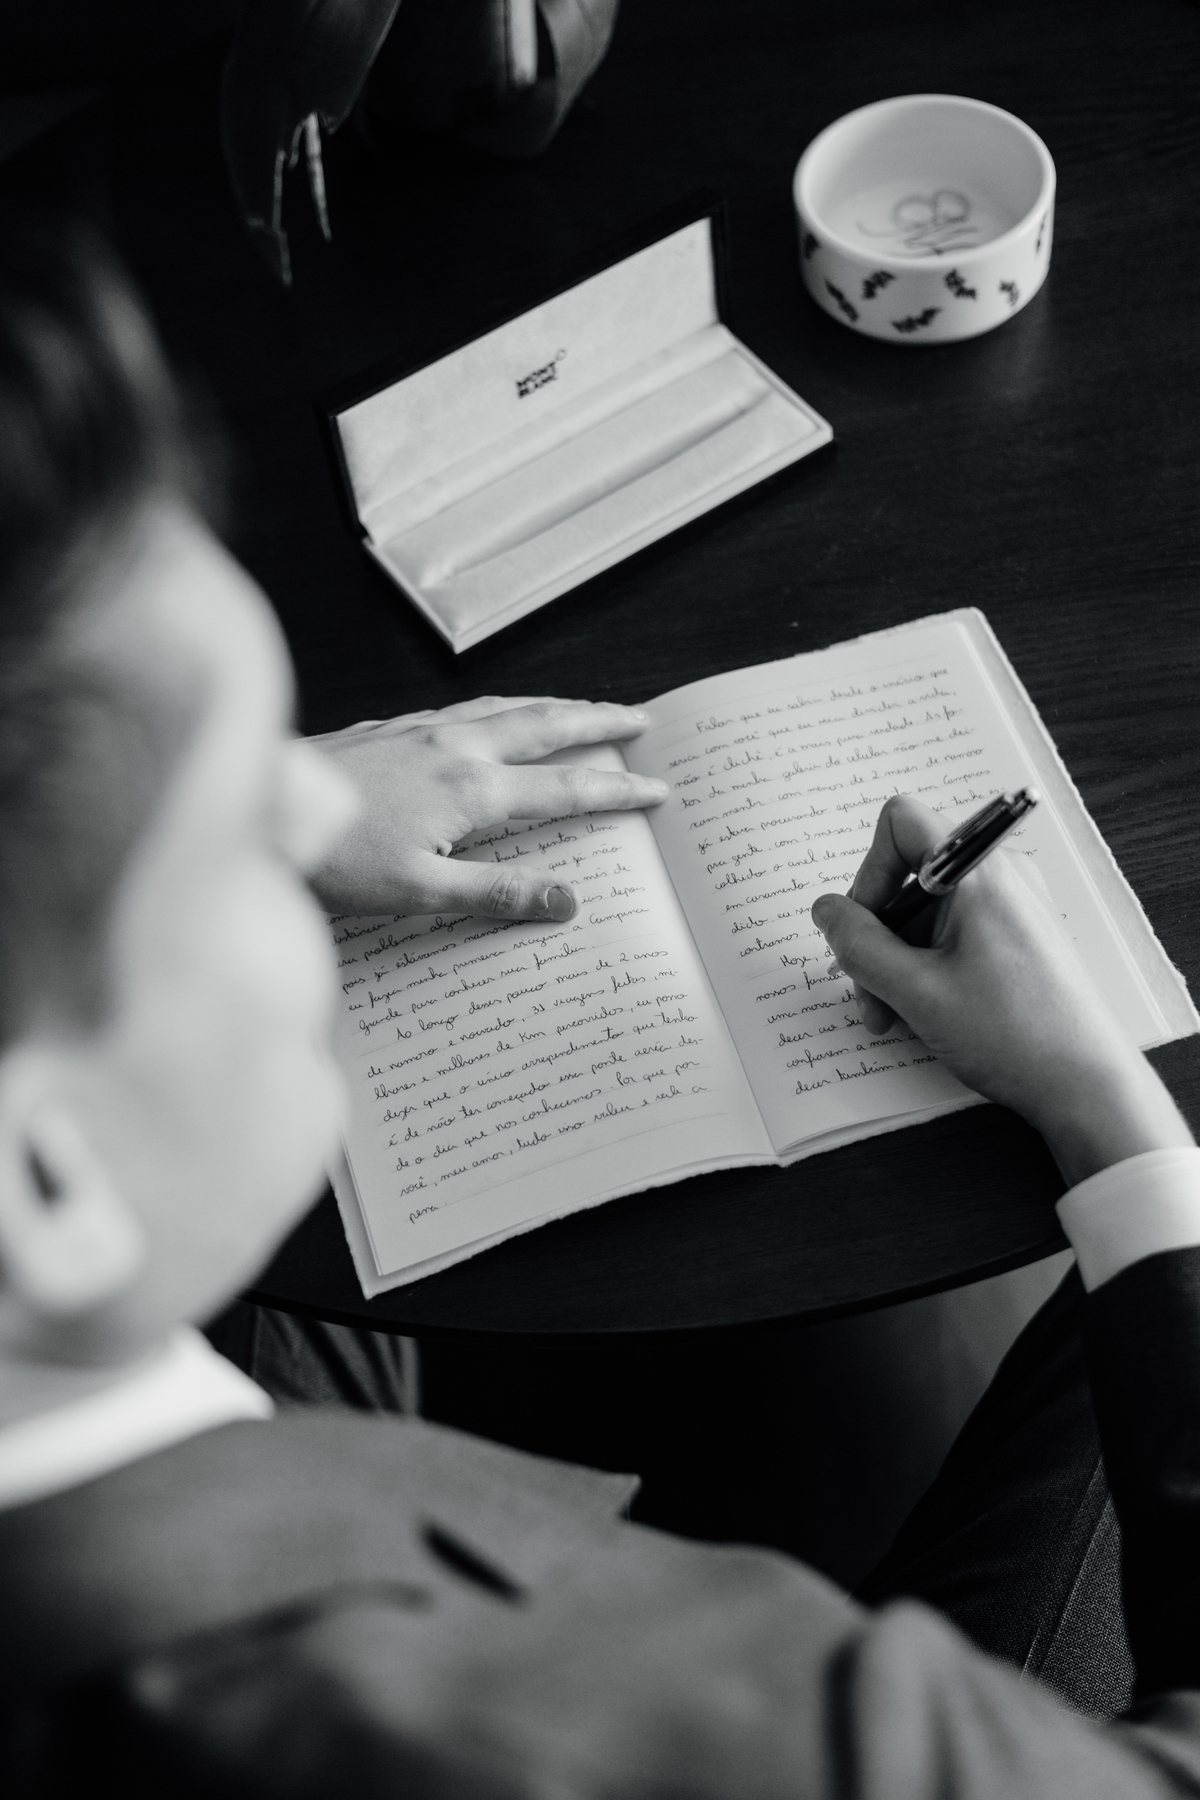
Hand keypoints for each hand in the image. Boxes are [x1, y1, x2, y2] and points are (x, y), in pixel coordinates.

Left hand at [305, 696, 666, 922]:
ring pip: (507, 708)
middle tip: (642, 719)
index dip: (616, 789)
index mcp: (471, 788)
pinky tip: (497, 714)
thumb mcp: (419, 891)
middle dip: (599, 720)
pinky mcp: (392, 728)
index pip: (565, 786)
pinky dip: (505, 706)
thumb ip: (497, 894)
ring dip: (555, 706)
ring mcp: (421, 731)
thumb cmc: (333, 856)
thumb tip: (567, 900)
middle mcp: (454, 747)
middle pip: (546, 725)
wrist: (260, 808)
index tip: (657, 789)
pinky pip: (469, 708)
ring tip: (586, 708)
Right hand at [811, 796, 1192, 1184]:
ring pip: (929, 912)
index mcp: (979, 873)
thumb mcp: (914, 991)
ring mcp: (1014, 907)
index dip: (869, 870)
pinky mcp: (1020, 937)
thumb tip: (826, 909)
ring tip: (896, 1016)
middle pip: (910, 877)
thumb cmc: (1011, 1035)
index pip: (901, 823)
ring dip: (898, 960)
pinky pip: (956, 933)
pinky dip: (929, 966)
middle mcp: (1001, 877)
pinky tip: (926, 1013)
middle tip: (870, 994)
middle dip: (877, 934)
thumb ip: (858, 944)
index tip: (863, 927)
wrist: (1088, 1085)